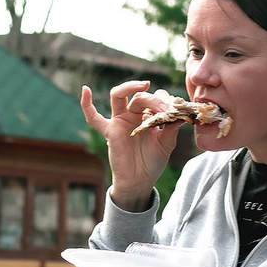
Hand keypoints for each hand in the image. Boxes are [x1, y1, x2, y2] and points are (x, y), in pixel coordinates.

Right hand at [80, 80, 180, 210]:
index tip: (176, 108)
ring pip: (119, 96)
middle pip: (140, 96)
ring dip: (130, 87)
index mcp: (147, 115)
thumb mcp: (167, 144)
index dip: (165, 100)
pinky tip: (85, 90)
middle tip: (164, 107)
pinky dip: (86, 104)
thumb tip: (181, 113)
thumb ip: (171, 128)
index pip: (155, 97)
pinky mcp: (109, 131)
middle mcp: (133, 115)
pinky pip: (94, 118)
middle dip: (153, 99)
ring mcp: (120, 121)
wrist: (140, 181)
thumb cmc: (153, 161)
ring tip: (144, 85)